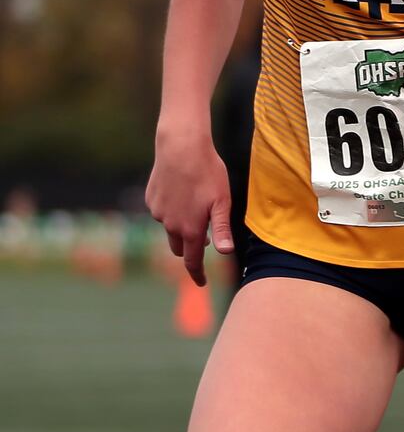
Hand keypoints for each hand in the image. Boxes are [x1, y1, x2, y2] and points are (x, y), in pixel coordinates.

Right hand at [145, 136, 233, 285]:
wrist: (180, 147)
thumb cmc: (208, 173)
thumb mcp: (222, 202)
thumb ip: (221, 229)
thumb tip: (225, 253)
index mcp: (190, 229)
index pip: (192, 261)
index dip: (197, 274)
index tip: (202, 283)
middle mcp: (170, 225)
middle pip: (179, 247)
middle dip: (190, 250)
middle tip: (205, 241)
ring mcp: (158, 213)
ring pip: (170, 228)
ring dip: (181, 227)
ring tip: (196, 209)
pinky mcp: (151, 199)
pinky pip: (162, 212)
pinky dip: (172, 210)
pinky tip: (182, 193)